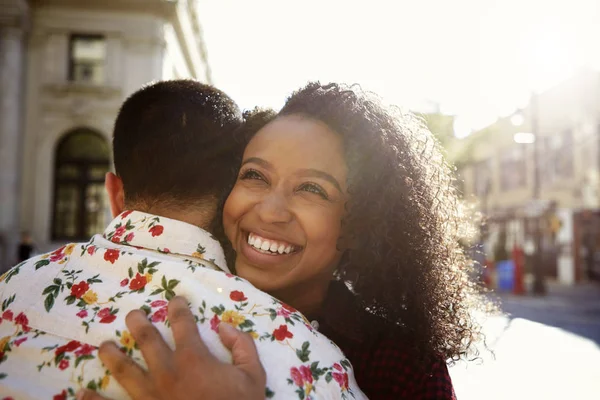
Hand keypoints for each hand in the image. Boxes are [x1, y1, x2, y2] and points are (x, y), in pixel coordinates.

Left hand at [77, 296, 265, 399]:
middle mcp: (166, 372)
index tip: (175, 299)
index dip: (178, 308)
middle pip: (147, 340)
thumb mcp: (253, 376)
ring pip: (125, 370)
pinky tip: (83, 394)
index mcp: (193, 359)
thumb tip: (224, 326)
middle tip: (132, 314)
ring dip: (113, 356)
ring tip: (104, 346)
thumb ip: (242, 346)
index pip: (183, 324)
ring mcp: (150, 395)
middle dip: (139, 323)